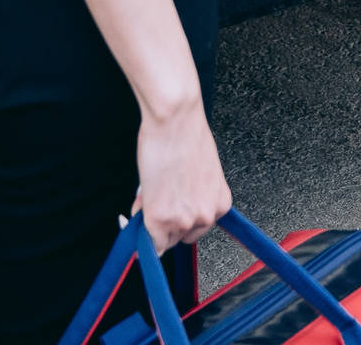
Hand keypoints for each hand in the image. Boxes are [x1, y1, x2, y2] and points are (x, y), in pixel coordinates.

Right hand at [133, 94, 231, 252]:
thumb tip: (173, 209)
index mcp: (220, 203)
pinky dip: (141, 230)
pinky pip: (148, 242)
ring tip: (153, 192)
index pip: (198, 229)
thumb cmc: (187, 134)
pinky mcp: (160, 219)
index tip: (173, 212)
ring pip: (163, 239)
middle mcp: (206, 216)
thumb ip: (192, 196)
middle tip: (160, 198)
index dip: (181, 217)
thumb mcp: (200, 172)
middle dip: (169, 222)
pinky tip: (142, 205)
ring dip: (154, 222)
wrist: (175, 118)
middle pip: (181, 237)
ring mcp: (183, 220)